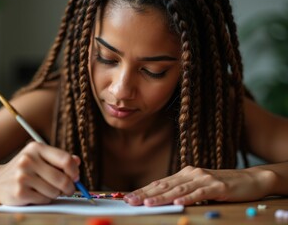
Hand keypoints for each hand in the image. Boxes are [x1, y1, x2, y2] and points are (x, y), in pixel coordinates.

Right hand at [0, 142, 80, 204]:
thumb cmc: (25, 169)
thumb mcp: (40, 158)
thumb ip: (59, 159)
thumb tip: (77, 162)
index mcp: (36, 148)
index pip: (65, 159)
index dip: (74, 171)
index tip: (75, 177)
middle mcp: (28, 160)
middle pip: (62, 178)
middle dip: (69, 187)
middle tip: (69, 190)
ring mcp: (22, 176)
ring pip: (54, 191)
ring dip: (56, 194)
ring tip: (48, 189)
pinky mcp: (19, 192)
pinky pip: (44, 200)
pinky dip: (45, 200)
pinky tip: (37, 194)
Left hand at [124, 165, 274, 205]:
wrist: (249, 179)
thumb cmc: (222, 185)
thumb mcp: (199, 186)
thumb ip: (182, 190)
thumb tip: (161, 198)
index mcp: (185, 174)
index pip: (160, 183)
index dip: (143, 190)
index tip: (129, 197)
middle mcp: (191, 174)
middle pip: (165, 185)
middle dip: (145, 194)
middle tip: (130, 201)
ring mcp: (204, 179)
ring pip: (179, 189)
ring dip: (162, 197)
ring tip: (148, 203)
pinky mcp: (217, 186)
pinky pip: (200, 193)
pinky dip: (188, 198)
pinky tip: (178, 202)